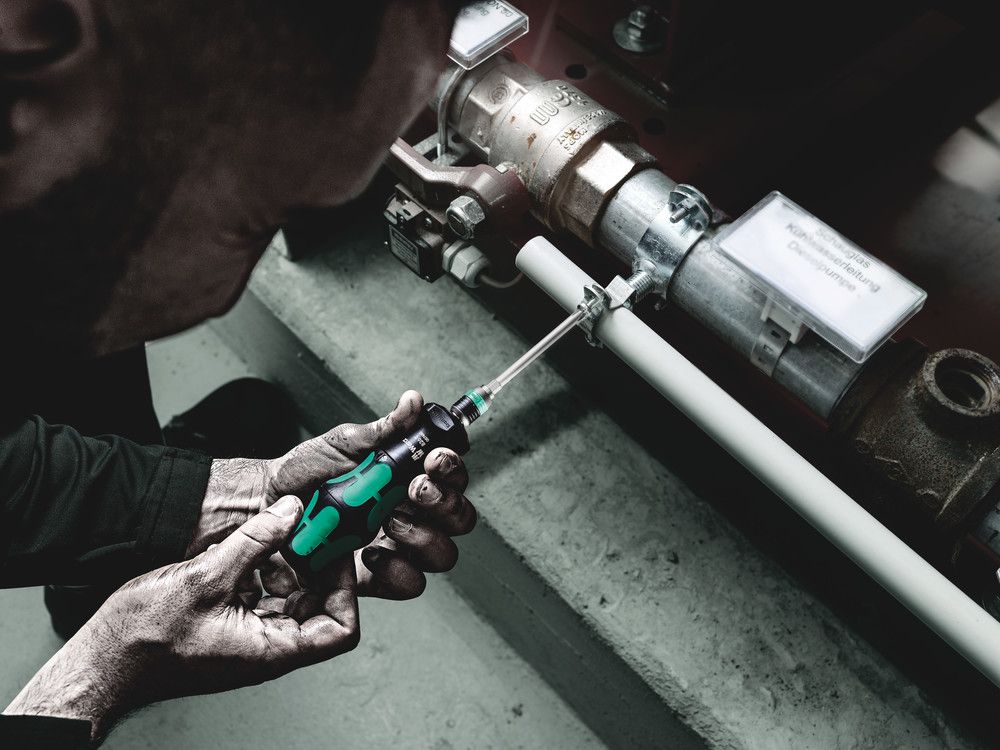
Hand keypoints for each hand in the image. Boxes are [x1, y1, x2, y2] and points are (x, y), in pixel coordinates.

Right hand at [4, 497, 356, 739]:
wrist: (101, 660)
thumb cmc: (143, 640)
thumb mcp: (205, 578)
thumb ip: (254, 542)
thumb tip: (292, 511)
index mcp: (272, 650)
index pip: (340, 628)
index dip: (346, 589)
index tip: (334, 551)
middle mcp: (268, 647)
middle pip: (321, 606)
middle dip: (319, 566)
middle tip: (313, 528)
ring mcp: (251, 637)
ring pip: (292, 595)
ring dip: (291, 562)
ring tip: (282, 529)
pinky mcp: (232, 624)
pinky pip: (264, 593)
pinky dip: (264, 567)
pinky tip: (250, 542)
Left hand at [187, 391, 476, 598]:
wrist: (266, 507)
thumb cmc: (303, 474)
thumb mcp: (343, 443)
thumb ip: (384, 428)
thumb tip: (413, 402)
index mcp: (408, 478)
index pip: (451, 475)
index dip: (451, 468)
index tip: (433, 459)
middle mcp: (411, 513)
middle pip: (458, 517)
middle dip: (442, 502)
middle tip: (413, 489)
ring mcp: (398, 547)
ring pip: (442, 553)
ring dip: (421, 536)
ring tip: (388, 521)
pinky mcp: (378, 577)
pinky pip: (409, 584)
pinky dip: (395, 570)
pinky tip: (369, 554)